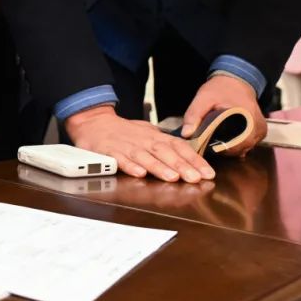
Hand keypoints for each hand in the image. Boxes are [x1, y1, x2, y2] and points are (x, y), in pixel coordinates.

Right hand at [66, 105, 213, 182]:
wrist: (92, 121)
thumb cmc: (123, 131)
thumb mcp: (147, 133)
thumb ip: (165, 144)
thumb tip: (190, 155)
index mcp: (154, 137)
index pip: (178, 146)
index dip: (194, 159)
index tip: (208, 173)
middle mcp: (143, 141)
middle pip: (164, 152)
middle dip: (181, 165)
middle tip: (196, 178)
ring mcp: (126, 146)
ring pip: (144, 157)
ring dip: (159, 167)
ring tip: (172, 177)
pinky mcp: (108, 151)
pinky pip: (120, 159)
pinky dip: (129, 166)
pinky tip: (139, 174)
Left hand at [182, 73, 266, 156]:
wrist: (236, 80)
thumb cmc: (220, 89)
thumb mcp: (203, 98)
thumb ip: (193, 115)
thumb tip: (187, 134)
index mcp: (248, 119)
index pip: (235, 146)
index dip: (219, 149)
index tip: (206, 144)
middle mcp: (258, 128)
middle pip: (239, 149)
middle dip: (223, 148)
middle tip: (210, 140)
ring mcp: (261, 130)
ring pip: (243, 148)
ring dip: (229, 146)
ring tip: (217, 136)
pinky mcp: (260, 131)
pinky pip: (247, 144)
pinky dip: (235, 142)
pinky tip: (226, 135)